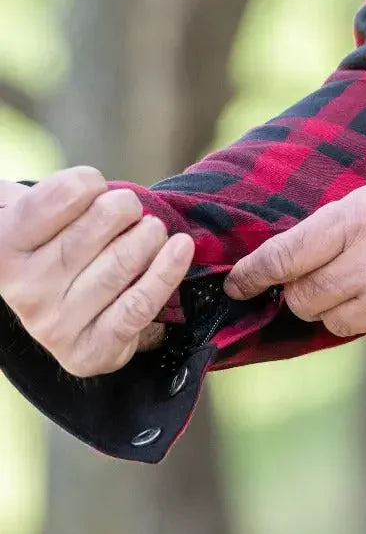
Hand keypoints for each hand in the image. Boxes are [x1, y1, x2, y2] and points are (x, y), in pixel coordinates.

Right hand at [0, 169, 194, 376]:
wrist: (59, 317)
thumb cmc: (56, 247)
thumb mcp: (39, 217)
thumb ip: (57, 196)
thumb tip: (91, 183)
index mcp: (5, 247)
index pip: (66, 193)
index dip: (90, 183)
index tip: (95, 189)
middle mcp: (24, 288)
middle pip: (104, 220)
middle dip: (127, 207)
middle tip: (130, 212)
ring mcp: (55, 324)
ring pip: (126, 260)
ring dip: (151, 235)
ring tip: (151, 232)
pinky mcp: (89, 350)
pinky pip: (140, 304)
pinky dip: (168, 271)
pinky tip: (181, 247)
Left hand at [225, 170, 365, 350]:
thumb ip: (340, 227)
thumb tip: (298, 259)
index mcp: (356, 223)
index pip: (283, 256)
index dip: (254, 273)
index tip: (237, 282)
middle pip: (304, 300)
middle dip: (303, 293)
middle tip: (319, 278)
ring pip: (337, 323)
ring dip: (344, 307)